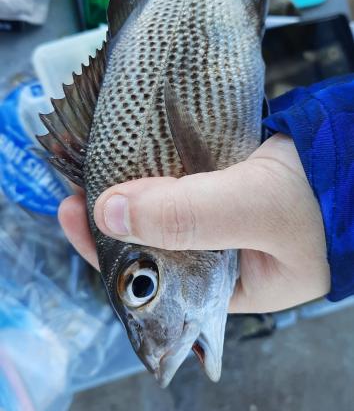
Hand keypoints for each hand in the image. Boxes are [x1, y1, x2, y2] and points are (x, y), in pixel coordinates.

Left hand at [59, 134, 329, 312]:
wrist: (350, 152)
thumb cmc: (318, 197)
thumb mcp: (254, 209)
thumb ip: (189, 216)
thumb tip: (111, 211)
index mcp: (220, 288)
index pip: (150, 280)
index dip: (109, 252)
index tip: (79, 216)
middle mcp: (213, 257)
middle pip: (147, 242)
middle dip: (111, 219)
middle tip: (78, 189)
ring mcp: (214, 219)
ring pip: (159, 209)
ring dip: (128, 190)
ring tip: (92, 168)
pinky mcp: (217, 185)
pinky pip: (175, 180)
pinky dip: (152, 168)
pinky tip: (129, 154)